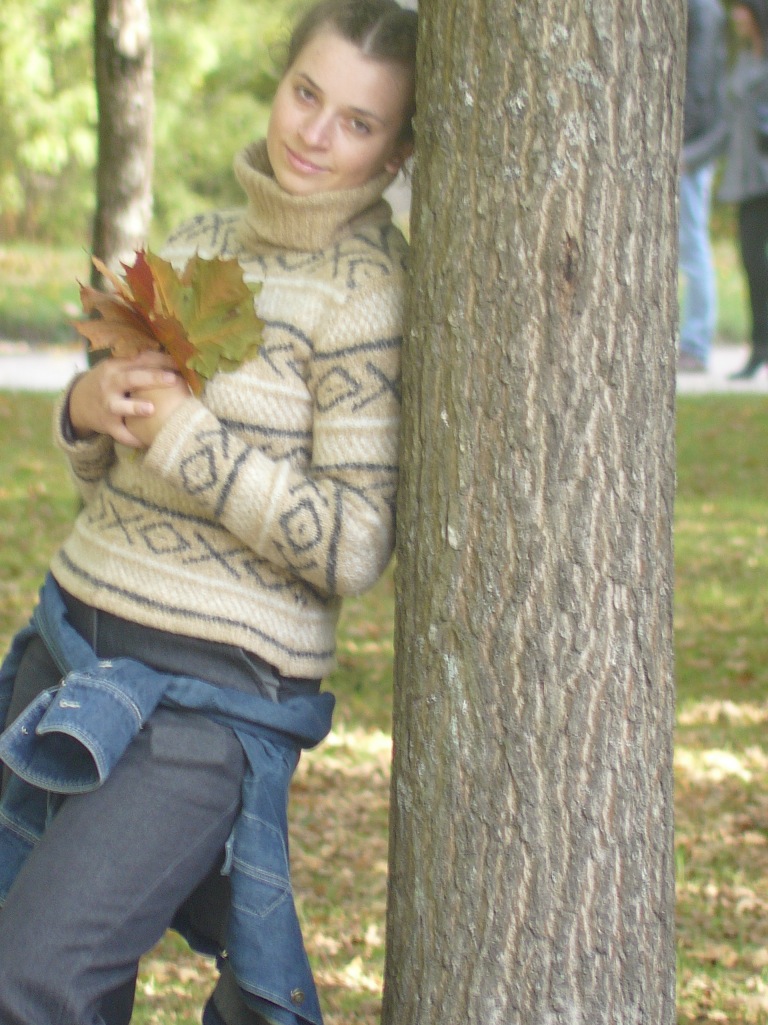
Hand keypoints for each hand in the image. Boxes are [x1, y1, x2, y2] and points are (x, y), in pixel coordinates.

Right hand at [68, 351, 184, 448]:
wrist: (78, 402)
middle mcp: (110, 384)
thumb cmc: (108, 382)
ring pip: (120, 406)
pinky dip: (132, 438)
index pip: (138, 360)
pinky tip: (146, 441)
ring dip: (135, 408)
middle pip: (131, 379)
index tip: (179, 363)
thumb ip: (137, 363)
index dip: (160, 360)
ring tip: (151, 409)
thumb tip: (171, 358)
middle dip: (152, 378)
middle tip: (173, 379)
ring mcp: (107, 405)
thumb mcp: (115, 367)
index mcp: (115, 367)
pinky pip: (120, 433)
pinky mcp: (107, 424)